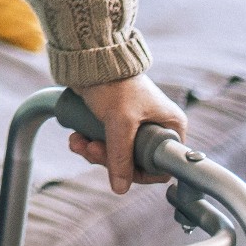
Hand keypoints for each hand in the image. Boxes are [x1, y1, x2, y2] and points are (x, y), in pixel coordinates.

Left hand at [68, 75, 187, 194]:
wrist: (90, 57)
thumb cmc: (114, 83)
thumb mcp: (120, 123)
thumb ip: (121, 157)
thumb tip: (120, 188)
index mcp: (170, 125)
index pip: (162, 165)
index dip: (140, 173)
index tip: (121, 170)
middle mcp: (155, 126)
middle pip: (134, 162)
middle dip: (109, 159)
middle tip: (92, 150)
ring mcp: (134, 124)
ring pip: (115, 154)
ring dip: (94, 152)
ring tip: (79, 142)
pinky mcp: (114, 120)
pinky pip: (103, 142)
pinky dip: (88, 142)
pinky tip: (75, 137)